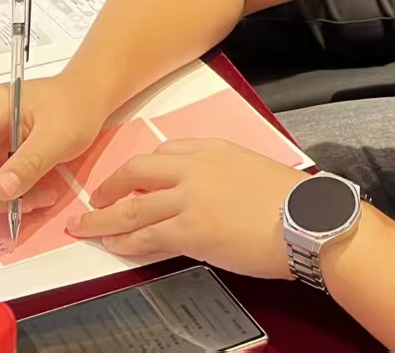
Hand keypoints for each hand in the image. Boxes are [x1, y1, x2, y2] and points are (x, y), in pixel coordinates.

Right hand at [0, 76, 106, 212]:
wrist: (87, 97)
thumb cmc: (75, 108)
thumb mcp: (58, 137)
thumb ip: (29, 162)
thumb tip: (3, 190)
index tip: (8, 193)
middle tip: (30, 202)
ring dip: (3, 197)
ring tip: (40, 198)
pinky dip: (11, 191)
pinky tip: (36, 192)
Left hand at [71, 139, 309, 278]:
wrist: (307, 220)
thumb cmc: (290, 200)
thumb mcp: (251, 168)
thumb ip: (222, 174)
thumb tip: (205, 194)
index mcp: (213, 148)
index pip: (164, 152)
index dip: (142, 170)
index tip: (132, 181)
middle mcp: (196, 167)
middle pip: (137, 170)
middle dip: (109, 186)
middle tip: (95, 199)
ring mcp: (190, 198)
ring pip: (133, 206)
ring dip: (104, 218)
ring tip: (86, 228)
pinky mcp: (191, 231)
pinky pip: (147, 236)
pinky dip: (125, 242)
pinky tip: (114, 246)